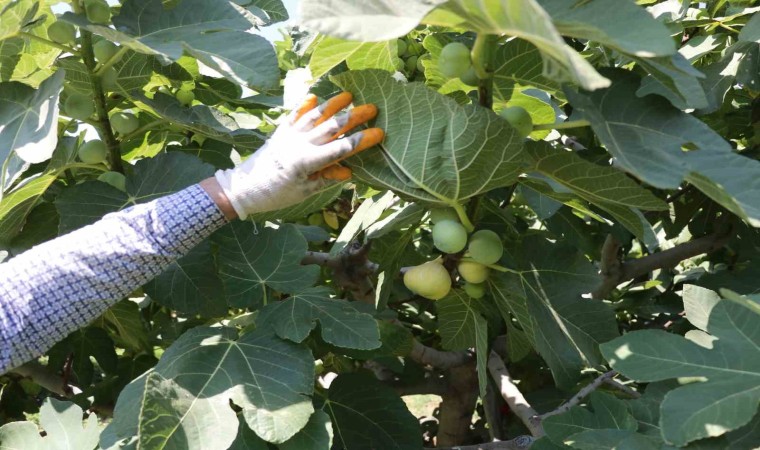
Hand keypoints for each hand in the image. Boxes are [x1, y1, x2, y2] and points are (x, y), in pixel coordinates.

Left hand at [213, 92, 383, 218]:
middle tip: (372, 107)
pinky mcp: (280, 131)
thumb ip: (326, 179)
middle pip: (332, 127)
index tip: (379, 133)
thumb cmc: (277, 195)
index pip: (341, 149)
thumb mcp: (305, 192)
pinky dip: (304, 104)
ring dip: (333, 104)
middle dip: (354, 116)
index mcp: (309, 162)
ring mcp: (290, 135)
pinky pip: (294, 115)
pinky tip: (314, 96)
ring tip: (349, 94)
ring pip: (315, 115)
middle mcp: (300, 144)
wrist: (245, 188)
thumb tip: (349, 170)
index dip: (361, 141)